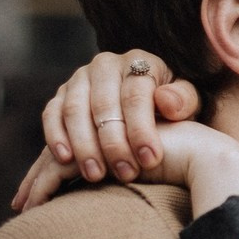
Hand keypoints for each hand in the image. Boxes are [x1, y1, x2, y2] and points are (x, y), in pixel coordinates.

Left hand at [14, 121, 238, 218]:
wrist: (208, 163)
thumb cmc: (191, 177)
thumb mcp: (145, 179)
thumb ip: (122, 177)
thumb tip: (104, 203)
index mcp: (117, 135)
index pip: (77, 150)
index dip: (55, 174)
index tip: (36, 199)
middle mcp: (108, 128)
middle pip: (63, 152)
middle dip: (39, 178)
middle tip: (21, 204)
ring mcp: (104, 128)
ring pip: (60, 154)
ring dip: (40, 184)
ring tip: (28, 208)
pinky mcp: (101, 136)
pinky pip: (64, 160)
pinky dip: (48, 182)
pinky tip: (38, 203)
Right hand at [41, 49, 199, 184]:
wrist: (147, 105)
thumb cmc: (171, 107)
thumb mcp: (187, 102)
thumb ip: (184, 100)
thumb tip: (167, 101)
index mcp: (139, 63)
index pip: (136, 96)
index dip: (142, 129)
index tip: (150, 160)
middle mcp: (105, 65)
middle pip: (103, 104)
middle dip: (114, 143)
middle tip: (126, 173)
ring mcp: (79, 78)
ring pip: (74, 109)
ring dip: (84, 145)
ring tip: (96, 175)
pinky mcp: (61, 95)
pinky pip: (51, 113)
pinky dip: (55, 135)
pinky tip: (65, 159)